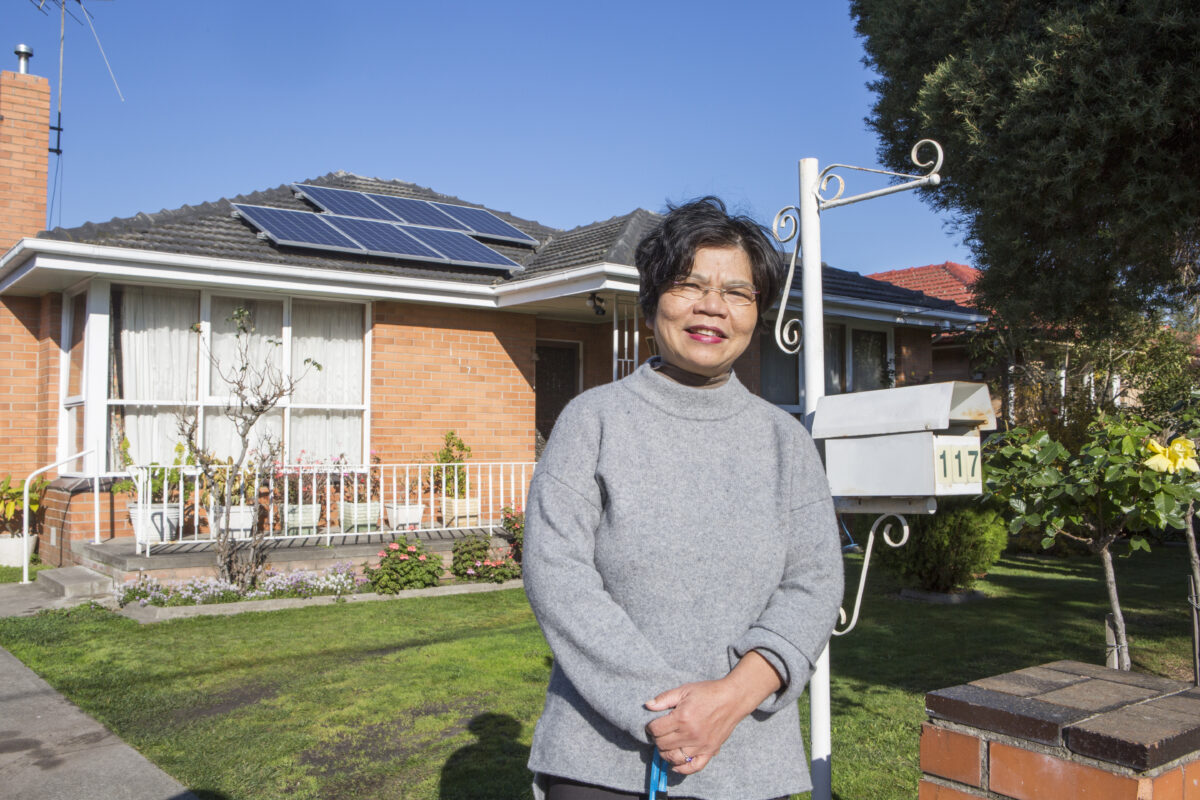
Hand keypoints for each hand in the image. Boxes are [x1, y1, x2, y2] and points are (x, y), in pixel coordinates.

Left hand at [643, 651, 783, 775]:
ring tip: (665, 746)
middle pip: (662, 745)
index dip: (650, 727)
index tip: (652, 724)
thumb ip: (664, 699)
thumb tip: (648, 706)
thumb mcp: (684, 690)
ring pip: (674, 758)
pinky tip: (675, 765)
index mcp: (682, 718)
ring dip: (665, 754)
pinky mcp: (710, 751)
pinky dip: (682, 769)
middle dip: (656, 739)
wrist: (732, 699)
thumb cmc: (708, 692)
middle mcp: (690, 734)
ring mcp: (700, 745)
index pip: (656, 730)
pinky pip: (694, 767)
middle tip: (660, 733)